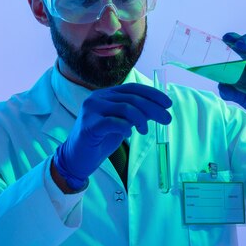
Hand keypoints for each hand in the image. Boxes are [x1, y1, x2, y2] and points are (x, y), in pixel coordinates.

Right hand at [53, 83, 172, 190]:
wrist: (77, 157)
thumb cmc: (101, 139)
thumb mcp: (122, 123)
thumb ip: (135, 114)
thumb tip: (158, 109)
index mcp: (107, 94)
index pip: (133, 88)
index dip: (152, 94)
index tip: (168, 104)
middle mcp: (98, 98)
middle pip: (132, 98)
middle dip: (153, 108)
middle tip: (167, 119)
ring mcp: (92, 110)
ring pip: (125, 108)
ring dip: (141, 119)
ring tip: (145, 131)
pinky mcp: (90, 125)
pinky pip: (114, 122)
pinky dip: (125, 128)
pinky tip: (129, 134)